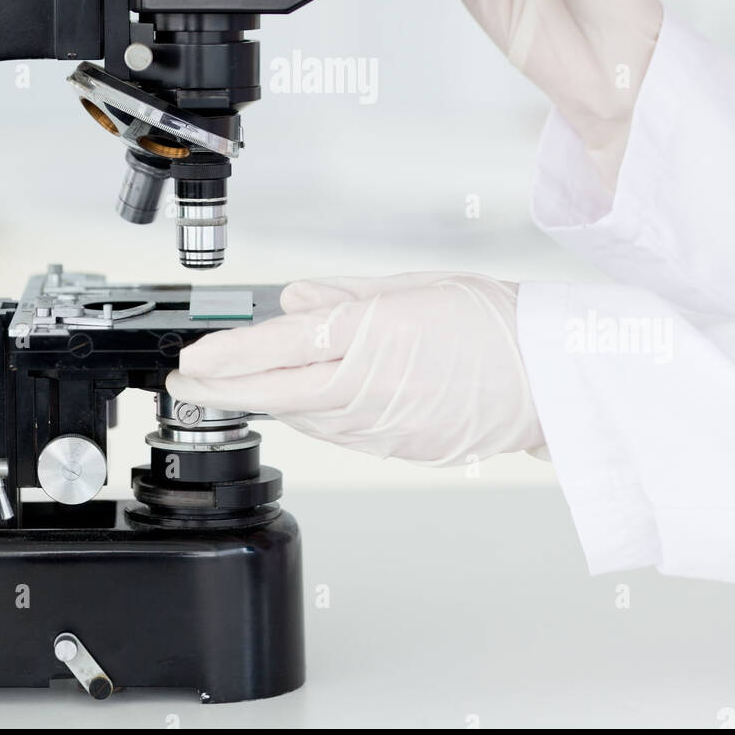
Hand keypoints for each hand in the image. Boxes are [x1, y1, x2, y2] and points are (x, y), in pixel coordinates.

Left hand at [165, 272, 544, 466]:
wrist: (549, 381)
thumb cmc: (495, 326)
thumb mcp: (417, 286)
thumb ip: (347, 295)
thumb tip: (296, 298)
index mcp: (376, 334)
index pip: (283, 344)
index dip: (231, 354)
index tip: (197, 355)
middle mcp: (372, 385)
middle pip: (278, 393)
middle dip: (222, 390)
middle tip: (186, 384)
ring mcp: (383, 425)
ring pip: (302, 418)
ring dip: (261, 403)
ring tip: (229, 389)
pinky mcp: (396, 449)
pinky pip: (336, 434)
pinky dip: (306, 418)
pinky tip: (291, 405)